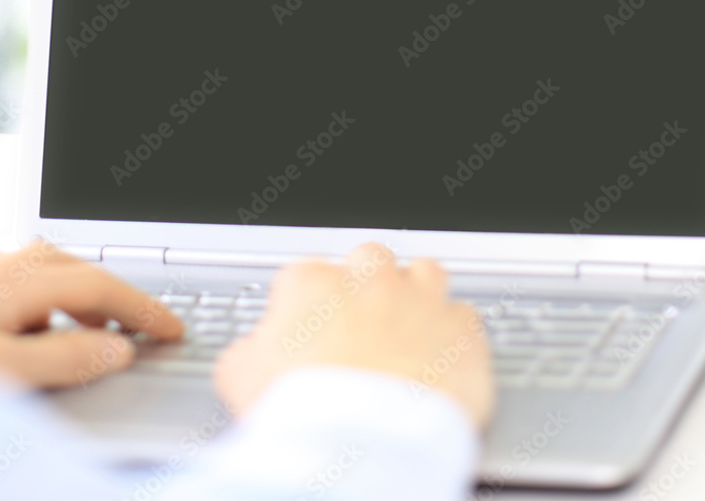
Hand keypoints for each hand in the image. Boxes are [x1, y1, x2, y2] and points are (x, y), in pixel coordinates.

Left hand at [0, 241, 182, 387]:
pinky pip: (20, 285)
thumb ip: (63, 360)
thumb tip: (117, 351)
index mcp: (21, 279)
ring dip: (79, 299)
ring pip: (49, 273)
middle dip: (117, 298)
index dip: (143, 310)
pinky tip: (33, 333)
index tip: (171, 329)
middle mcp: (2, 265)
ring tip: (93, 334)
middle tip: (145, 327)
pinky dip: (46, 304)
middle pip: (81, 270)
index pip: (102, 289)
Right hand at [215, 243, 493, 428]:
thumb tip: (251, 352)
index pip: (308, 274)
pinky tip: (444, 355)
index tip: (310, 330)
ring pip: (425, 272)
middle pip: (370, 259)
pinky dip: (454, 335)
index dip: (308, 304)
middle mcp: (370, 280)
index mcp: (313, 284)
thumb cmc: (300, 413)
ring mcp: (421, 300)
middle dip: (366, 284)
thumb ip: (249, 350)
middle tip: (360, 324)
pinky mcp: (461, 332)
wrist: (360, 446)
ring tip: (409, 327)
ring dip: (417, 294)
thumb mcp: (240, 379)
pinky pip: (464, 317)